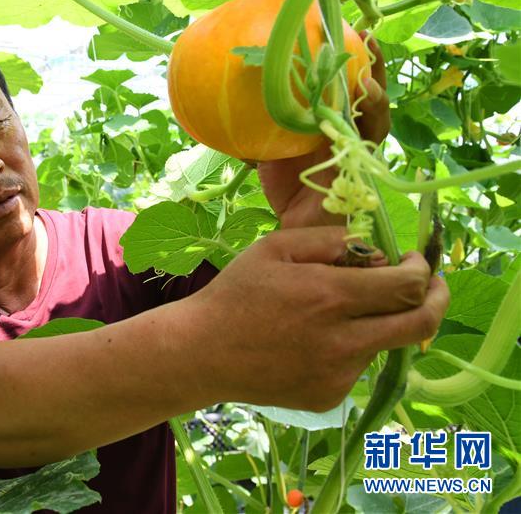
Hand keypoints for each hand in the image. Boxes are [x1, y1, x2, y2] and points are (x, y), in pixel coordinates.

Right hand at [197, 227, 448, 411]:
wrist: (201, 353)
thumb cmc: (235, 293)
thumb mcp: (274, 248)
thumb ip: (329, 241)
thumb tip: (375, 253)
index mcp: (329, 296)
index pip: (407, 287)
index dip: (422, 271)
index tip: (414, 262)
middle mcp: (342, 341)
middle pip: (419, 325)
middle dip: (436, 300)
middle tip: (432, 287)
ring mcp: (337, 375)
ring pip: (383, 344)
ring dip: (376, 324)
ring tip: (334, 315)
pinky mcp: (328, 397)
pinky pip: (356, 369)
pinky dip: (348, 350)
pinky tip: (311, 343)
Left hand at [258, 33, 389, 228]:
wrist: (295, 225)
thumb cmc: (286, 187)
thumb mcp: (264, 152)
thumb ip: (252, 131)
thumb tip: (216, 113)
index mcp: (330, 119)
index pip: (344, 83)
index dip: (349, 58)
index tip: (344, 29)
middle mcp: (350, 128)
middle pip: (368, 90)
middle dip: (372, 64)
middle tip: (367, 36)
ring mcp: (361, 145)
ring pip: (376, 112)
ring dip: (375, 90)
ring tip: (366, 72)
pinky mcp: (365, 165)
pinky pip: (372, 140)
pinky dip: (371, 119)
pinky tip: (364, 104)